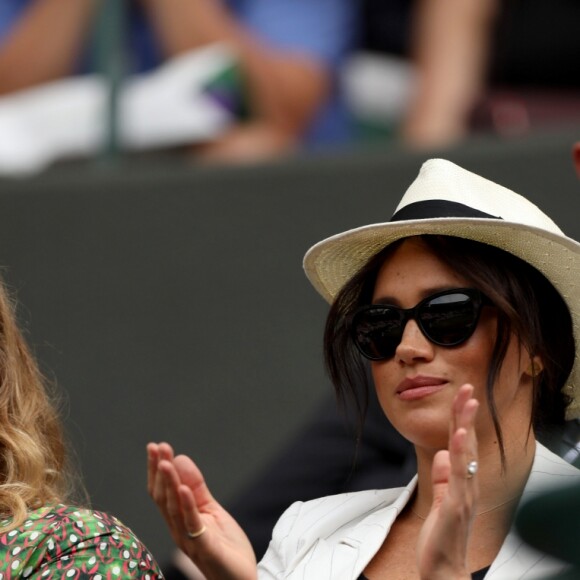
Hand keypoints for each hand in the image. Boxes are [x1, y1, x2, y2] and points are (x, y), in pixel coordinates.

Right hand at [147, 442, 256, 579]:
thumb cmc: (224, 547)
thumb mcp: (211, 510)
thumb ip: (197, 488)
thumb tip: (181, 459)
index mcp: (180, 519)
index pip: (162, 492)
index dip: (156, 470)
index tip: (154, 447)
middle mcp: (179, 529)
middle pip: (163, 498)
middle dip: (159, 471)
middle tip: (156, 448)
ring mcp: (190, 539)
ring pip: (174, 509)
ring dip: (170, 484)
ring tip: (166, 462)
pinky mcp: (205, 548)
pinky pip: (193, 525)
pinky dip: (187, 505)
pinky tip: (184, 488)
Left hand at [416, 384, 479, 579]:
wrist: (443, 569)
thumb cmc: (442, 535)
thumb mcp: (441, 497)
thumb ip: (443, 475)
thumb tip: (443, 453)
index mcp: (463, 480)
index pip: (463, 443)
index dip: (462, 419)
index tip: (462, 395)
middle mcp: (468, 484)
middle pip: (468, 442)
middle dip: (467, 414)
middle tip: (468, 388)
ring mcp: (464, 493)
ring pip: (467, 453)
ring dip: (467, 425)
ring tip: (467, 402)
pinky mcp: (455, 504)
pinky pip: (459, 475)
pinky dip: (460, 454)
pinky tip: (460, 437)